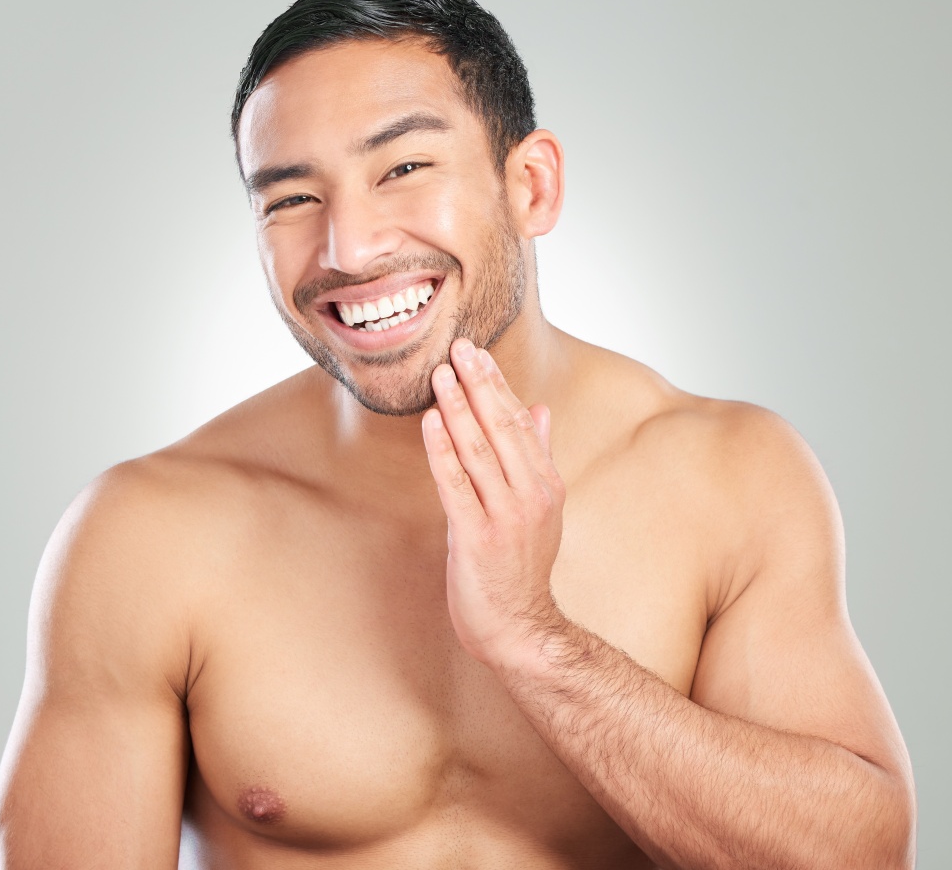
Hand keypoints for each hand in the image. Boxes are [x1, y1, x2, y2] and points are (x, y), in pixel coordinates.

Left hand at [421, 338, 566, 666]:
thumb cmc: (522, 567)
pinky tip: (430, 422)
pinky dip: (442, 450)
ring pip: (479, 450)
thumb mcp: (542, 508)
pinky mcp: (477, 537)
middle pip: (502, 428)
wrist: (520, 629)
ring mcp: (507, 516)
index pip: (521, 423)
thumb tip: (542, 409)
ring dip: (458, 408)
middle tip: (459, 347)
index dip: (497, 385)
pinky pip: (456, 484)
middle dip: (479, 384)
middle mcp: (532, 495)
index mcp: (547, 484)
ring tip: (441, 373)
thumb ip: (539, 456)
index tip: (477, 354)